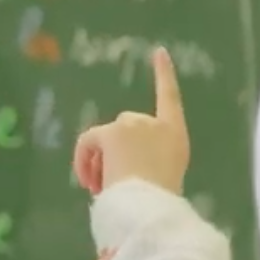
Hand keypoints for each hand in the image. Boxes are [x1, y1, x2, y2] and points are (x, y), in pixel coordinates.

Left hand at [73, 47, 189, 194]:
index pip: (170, 98)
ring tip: (100, 188)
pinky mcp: (113, 131)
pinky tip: (88, 182)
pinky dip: (83, 160)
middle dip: (112, 155)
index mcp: (176, 136)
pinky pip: (88, 143)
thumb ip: (144, 165)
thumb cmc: (157, 203)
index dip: (164, 75)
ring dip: (97, 162)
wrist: (151, 206)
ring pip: (104, 140)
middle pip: (123, 131)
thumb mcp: (159, 181)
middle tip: (106, 185)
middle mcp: (158, 124)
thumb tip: (114, 174)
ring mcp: (134, 124)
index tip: (159, 52)